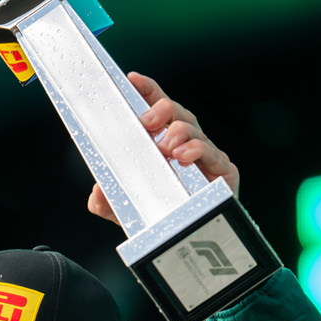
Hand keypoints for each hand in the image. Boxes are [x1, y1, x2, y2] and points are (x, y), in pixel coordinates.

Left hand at [88, 72, 239, 224]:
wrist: (182, 241)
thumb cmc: (156, 216)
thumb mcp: (121, 209)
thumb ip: (105, 201)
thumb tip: (97, 191)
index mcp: (162, 142)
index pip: (156, 109)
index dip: (147, 91)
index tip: (132, 80)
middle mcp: (185, 143)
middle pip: (178, 114)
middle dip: (162, 110)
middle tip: (147, 122)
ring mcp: (205, 156)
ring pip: (195, 130)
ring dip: (179, 133)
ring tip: (166, 147)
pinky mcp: (223, 173)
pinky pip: (215, 156)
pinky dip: (199, 151)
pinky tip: (185, 156)